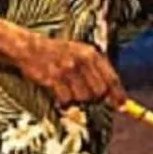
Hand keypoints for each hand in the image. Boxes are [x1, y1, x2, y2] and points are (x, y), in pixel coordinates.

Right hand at [11, 34, 125, 106]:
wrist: (30, 48)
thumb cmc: (57, 53)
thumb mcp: (80, 53)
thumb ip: (97, 71)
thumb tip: (112, 95)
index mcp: (92, 54)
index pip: (111, 78)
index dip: (118, 94)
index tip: (121, 105)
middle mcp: (82, 60)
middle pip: (99, 91)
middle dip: (93, 97)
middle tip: (83, 93)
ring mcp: (68, 69)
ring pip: (83, 97)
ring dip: (76, 98)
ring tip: (68, 88)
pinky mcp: (54, 78)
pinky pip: (66, 99)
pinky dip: (63, 100)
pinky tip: (58, 91)